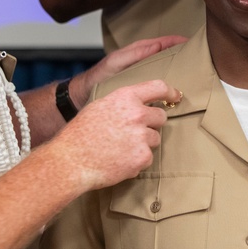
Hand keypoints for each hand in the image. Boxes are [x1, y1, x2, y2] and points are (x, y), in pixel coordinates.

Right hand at [57, 79, 180, 190]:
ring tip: (120, 148)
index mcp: (126, 97)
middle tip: (133, 132)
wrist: (71, 161)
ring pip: (155, 139)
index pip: (158, 87)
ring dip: (143, 144)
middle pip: (160, 117)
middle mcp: (137, 114)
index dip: (170, 91)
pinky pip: (148, 157)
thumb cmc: (81, 134)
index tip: (176, 96)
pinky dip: (137, 161)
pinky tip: (119, 160)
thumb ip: (123, 102)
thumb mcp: (100, 106)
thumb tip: (140, 103)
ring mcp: (141, 136)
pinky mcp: (142, 157)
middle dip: (151, 124)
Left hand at [68, 35, 186, 108]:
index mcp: (137, 53)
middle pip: (166, 57)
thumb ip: (136, 53)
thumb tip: (158, 45)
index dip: (177, 41)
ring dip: (176, 72)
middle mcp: (142, 64)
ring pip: (164, 72)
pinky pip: (158, 86)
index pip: (162, 43)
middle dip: (181, 55)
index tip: (192, 41)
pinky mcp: (140, 93)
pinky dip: (168, 86)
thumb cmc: (99, 77)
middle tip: (198, 58)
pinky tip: (175, 93)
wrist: (83, 97)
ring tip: (193, 75)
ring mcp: (142, 78)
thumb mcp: (117, 62)